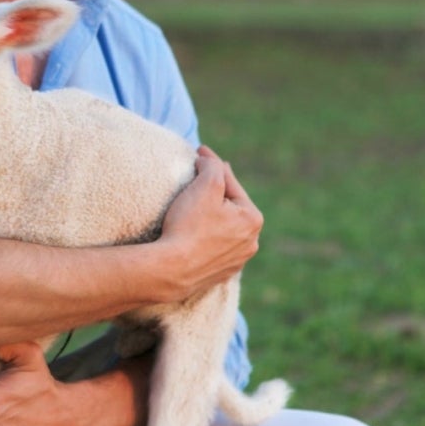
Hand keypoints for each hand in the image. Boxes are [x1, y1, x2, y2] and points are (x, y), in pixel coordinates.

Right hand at [157, 145, 263, 299]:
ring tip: (193, 204)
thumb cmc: (189, 225)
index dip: (212, 163)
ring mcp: (236, 261)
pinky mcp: (219, 273)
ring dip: (212, 213)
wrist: (171, 270)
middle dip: (214, 189)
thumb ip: (212, 165)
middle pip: (230, 205)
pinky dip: (206, 234)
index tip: (199, 151)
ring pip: (224, 226)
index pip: (230, 182)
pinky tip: (193, 230)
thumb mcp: (205, 185)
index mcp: (253, 219)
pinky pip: (214, 246)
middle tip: (196, 175)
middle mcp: (251, 242)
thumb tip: (209, 160)